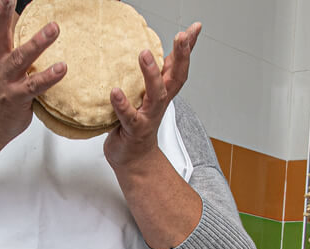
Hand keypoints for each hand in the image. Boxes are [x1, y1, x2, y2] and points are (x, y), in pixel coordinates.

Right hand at [0, 0, 67, 149]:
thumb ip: (5, 42)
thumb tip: (14, 18)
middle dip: (4, 14)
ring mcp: (6, 81)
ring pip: (20, 58)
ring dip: (37, 43)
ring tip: (54, 29)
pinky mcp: (17, 98)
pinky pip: (35, 86)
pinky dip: (49, 76)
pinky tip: (62, 68)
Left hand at [103, 23, 201, 170]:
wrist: (134, 159)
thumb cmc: (137, 125)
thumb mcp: (147, 96)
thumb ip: (148, 76)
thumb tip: (146, 47)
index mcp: (163, 93)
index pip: (179, 67)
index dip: (189, 48)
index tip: (195, 28)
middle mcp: (159, 103)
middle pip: (176, 78)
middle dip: (182, 56)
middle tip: (182, 36)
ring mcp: (148, 116)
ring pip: (156, 95)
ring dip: (152, 75)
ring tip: (145, 54)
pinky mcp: (134, 129)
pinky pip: (129, 116)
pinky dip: (123, 104)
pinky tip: (115, 92)